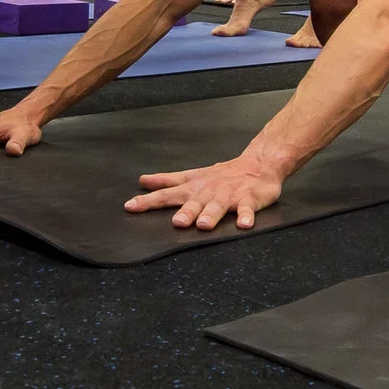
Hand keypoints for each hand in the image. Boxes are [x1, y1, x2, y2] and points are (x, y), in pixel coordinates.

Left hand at [124, 156, 283, 229]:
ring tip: (203, 224)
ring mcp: (228, 195)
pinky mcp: (248, 199)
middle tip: (177, 222)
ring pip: (218, 206)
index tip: (131, 206)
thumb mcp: (192, 176)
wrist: (257, 164)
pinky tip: (243, 224)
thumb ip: (168, 181)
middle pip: (194, 202)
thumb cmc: (221, 174)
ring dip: (211, 214)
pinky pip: (247, 209)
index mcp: (193, 187)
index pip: (167, 194)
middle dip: (186, 212)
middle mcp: (208, 191)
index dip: (148, 201)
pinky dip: (246, 216)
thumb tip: (143, 181)